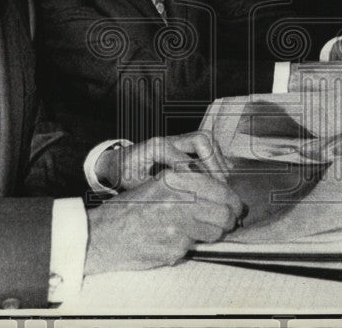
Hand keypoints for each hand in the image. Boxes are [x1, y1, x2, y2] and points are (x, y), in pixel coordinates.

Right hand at [84, 169, 244, 274]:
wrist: (103, 235)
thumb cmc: (129, 210)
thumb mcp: (157, 185)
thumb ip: (187, 186)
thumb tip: (221, 194)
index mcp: (175, 180)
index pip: (220, 189)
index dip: (232, 200)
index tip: (235, 206)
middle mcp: (179, 200)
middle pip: (224, 212)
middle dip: (229, 219)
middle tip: (228, 222)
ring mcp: (178, 226)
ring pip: (215, 232)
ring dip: (212, 233)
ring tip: (198, 231)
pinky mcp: (175, 248)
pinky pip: (195, 247)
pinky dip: (189, 246)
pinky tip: (173, 240)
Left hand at [97, 132, 229, 191]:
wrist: (119, 161)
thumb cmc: (126, 174)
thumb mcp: (134, 184)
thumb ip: (153, 190)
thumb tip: (173, 201)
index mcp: (154, 147)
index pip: (181, 158)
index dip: (193, 175)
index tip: (202, 193)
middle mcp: (169, 139)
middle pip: (200, 139)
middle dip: (213, 161)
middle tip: (220, 184)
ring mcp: (178, 140)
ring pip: (207, 139)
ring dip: (218, 160)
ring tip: (222, 183)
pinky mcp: (184, 145)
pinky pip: (207, 146)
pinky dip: (216, 159)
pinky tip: (220, 177)